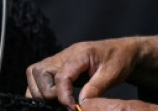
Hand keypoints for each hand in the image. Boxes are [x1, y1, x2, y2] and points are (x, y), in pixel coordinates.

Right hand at [25, 36, 157, 108]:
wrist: (123, 51)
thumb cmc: (120, 59)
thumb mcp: (113, 73)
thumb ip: (96, 87)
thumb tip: (80, 104)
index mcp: (79, 53)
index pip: (60, 75)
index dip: (62, 95)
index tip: (72, 108)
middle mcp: (64, 55)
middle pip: (39, 72)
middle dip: (47, 93)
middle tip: (66, 105)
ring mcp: (58, 60)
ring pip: (34, 75)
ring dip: (40, 92)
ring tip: (59, 104)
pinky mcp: (57, 68)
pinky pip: (38, 78)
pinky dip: (40, 91)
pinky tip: (55, 101)